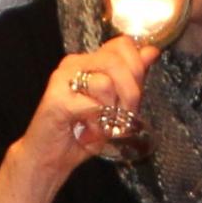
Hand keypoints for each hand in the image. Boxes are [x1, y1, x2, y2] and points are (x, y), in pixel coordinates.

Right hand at [0, 40, 154, 202]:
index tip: (135, 96)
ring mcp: (63, 79)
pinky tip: (91, 130)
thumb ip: (132, 77)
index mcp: (89, 60)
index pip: (122, 45)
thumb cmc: (82, 132)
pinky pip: (91, 104)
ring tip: (105, 124)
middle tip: (126, 115)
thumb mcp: (115, 103)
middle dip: (131, 92)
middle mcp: (74, 63)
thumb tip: (151, 52)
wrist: (51, 157)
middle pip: (117, 61)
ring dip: (112, 110)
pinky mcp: (56, 99)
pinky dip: (98, 122)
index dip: (137, 68)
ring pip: (106, 82)